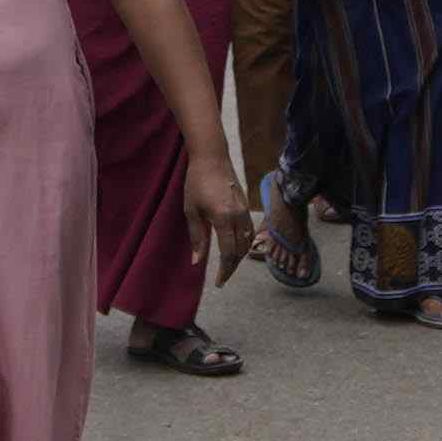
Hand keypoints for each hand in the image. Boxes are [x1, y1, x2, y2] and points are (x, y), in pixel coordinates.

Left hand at [182, 127, 251, 284]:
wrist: (212, 157)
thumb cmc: (196, 183)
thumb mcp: (192, 212)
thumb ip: (197, 238)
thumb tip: (197, 262)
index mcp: (224, 218)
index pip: (229, 253)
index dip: (224, 270)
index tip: (218, 282)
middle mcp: (239, 216)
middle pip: (241, 251)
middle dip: (232, 267)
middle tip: (222, 278)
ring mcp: (245, 211)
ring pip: (248, 242)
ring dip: (239, 257)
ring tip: (227, 266)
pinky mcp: (246, 206)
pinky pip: (250, 231)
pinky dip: (244, 244)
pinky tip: (235, 248)